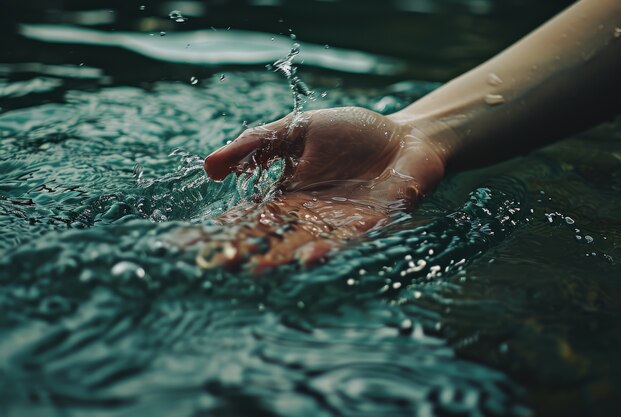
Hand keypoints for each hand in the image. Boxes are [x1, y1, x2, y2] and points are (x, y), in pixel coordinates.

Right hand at [201, 107, 445, 273]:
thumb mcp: (297, 130)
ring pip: (305, 242)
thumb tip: (208, 168)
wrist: (405, 137)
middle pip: (273, 236)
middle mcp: (310, 215)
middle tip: (221, 263)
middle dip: (248, 249)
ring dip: (282, 256)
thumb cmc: (353, 133)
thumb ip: (256, 146)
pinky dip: (328, 247)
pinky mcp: (370, 223)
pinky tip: (310, 257)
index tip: (189, 242)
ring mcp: (339, 222)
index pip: (249, 215)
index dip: (221, 227)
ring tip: (258, 269)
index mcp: (289, 194)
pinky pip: (346, 238)